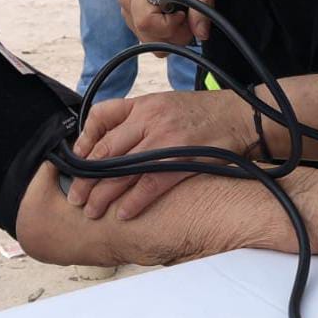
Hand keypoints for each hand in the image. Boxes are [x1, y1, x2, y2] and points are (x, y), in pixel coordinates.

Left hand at [68, 89, 253, 219]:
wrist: (241, 116)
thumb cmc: (203, 114)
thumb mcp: (166, 104)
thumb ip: (139, 120)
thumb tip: (111, 143)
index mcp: (143, 104)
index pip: (101, 116)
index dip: (84, 141)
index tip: (76, 161)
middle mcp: (150, 119)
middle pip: (107, 150)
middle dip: (87, 177)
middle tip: (76, 197)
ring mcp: (165, 139)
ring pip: (123, 170)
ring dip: (104, 194)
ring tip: (92, 211)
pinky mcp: (182, 159)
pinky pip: (151, 184)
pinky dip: (135, 201)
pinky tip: (124, 213)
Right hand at [118, 0, 214, 45]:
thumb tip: (202, 34)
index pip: (147, 22)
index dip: (171, 25)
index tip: (184, 12)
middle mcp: (127, 3)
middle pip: (149, 38)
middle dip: (176, 34)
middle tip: (189, 15)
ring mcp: (128, 13)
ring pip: (151, 43)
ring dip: (172, 36)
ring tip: (181, 14)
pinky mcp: (134, 20)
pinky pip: (151, 39)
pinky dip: (167, 34)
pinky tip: (172, 16)